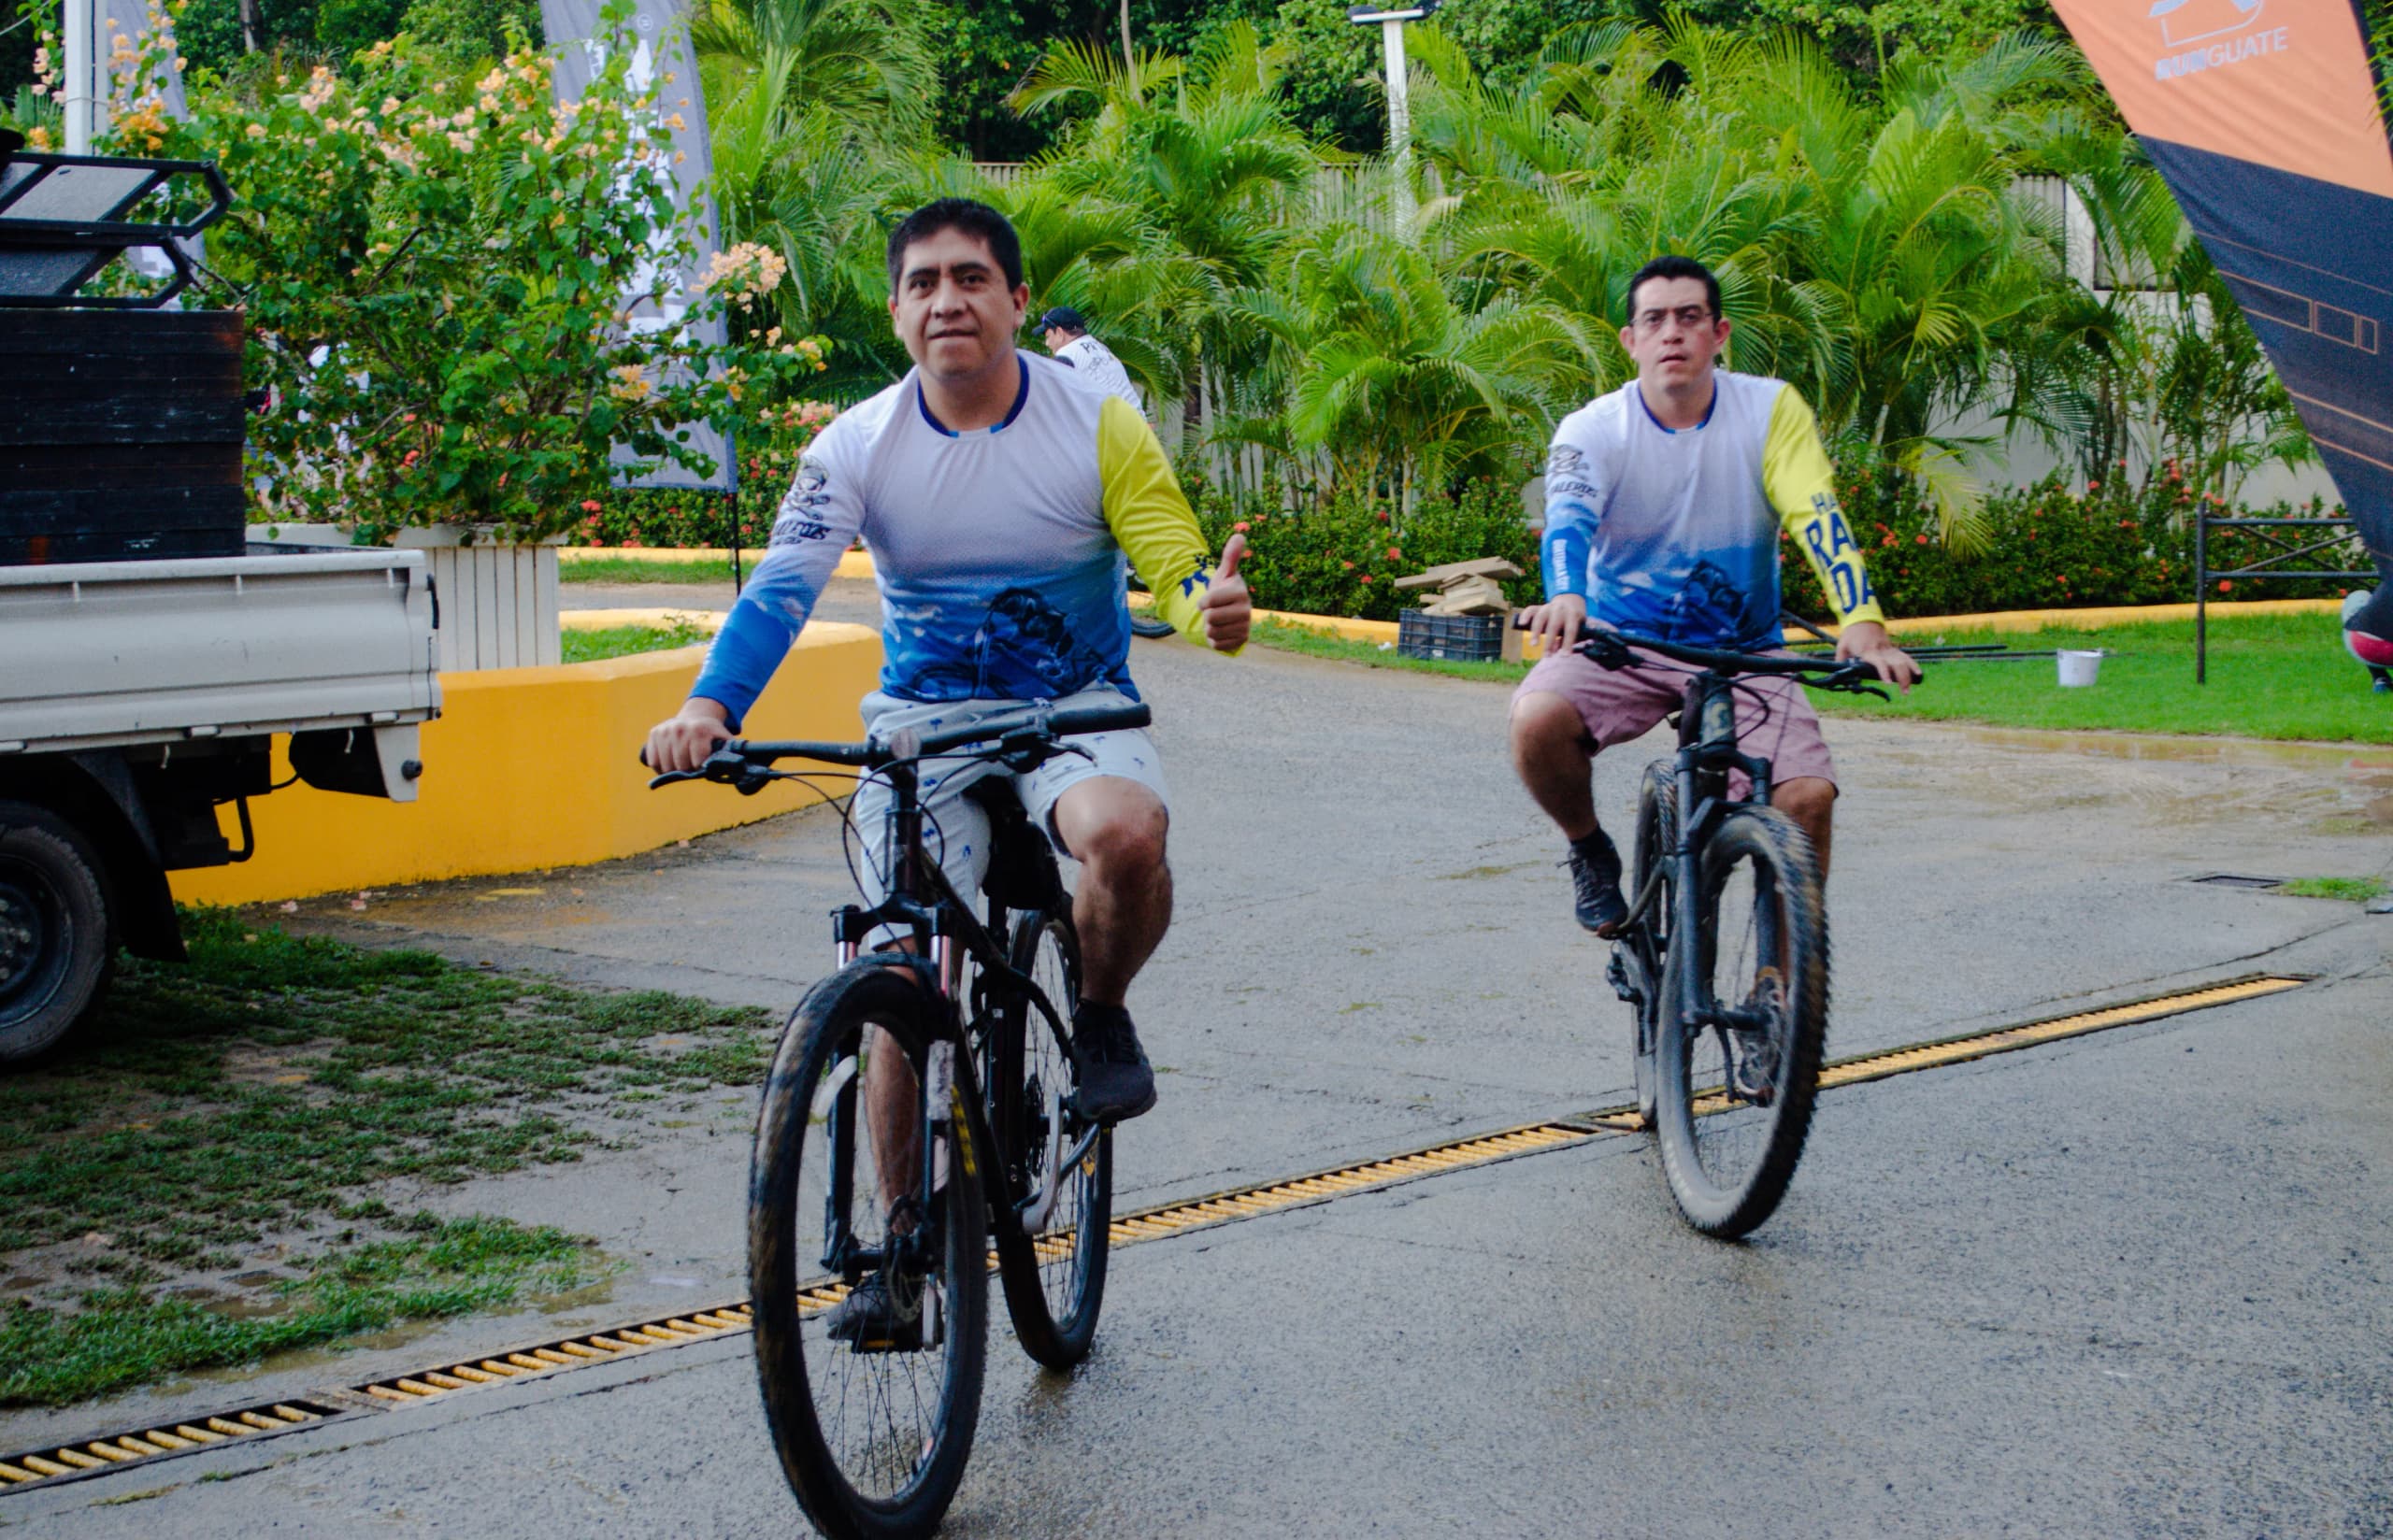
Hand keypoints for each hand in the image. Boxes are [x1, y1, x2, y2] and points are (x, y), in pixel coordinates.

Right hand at [644, 698, 733, 772]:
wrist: (696, 716)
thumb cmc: (712, 734)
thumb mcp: (725, 739)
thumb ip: (731, 752)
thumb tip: (740, 768)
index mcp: (699, 730)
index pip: (696, 763)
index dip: (700, 769)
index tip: (703, 766)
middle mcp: (680, 728)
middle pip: (681, 766)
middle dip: (688, 771)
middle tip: (692, 766)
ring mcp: (665, 730)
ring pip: (666, 765)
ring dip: (674, 770)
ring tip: (682, 764)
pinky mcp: (654, 733)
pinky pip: (653, 761)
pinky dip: (660, 767)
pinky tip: (670, 762)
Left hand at [1199, 533, 1250, 652]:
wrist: (1229, 613)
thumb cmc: (1224, 590)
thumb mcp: (1224, 573)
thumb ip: (1230, 556)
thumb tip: (1240, 535)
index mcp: (1240, 592)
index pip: (1208, 602)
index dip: (1203, 602)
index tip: (1206, 600)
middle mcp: (1246, 611)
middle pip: (1210, 618)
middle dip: (1207, 615)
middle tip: (1213, 611)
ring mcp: (1245, 628)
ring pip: (1212, 632)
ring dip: (1209, 627)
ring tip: (1217, 620)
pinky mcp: (1240, 642)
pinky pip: (1217, 645)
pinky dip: (1214, 640)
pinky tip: (1221, 631)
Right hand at [1517, 593, 1586, 656]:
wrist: (1569, 601)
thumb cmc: (1574, 620)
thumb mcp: (1577, 628)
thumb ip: (1567, 639)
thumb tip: (1555, 650)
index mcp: (1573, 614)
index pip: (1570, 630)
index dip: (1567, 643)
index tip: (1564, 656)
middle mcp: (1560, 609)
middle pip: (1554, 625)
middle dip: (1550, 642)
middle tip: (1547, 656)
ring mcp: (1548, 607)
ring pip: (1540, 618)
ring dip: (1536, 632)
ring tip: (1533, 645)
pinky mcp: (1539, 607)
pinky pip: (1530, 610)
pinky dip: (1525, 616)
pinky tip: (1521, 624)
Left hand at [1835, 620, 1919, 693]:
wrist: (1862, 620)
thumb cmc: (1851, 635)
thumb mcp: (1841, 647)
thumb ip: (1840, 662)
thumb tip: (1842, 678)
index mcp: (1868, 651)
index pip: (1879, 663)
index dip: (1884, 672)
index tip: (1889, 683)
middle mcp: (1881, 651)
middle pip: (1896, 664)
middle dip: (1903, 678)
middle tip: (1905, 692)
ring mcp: (1889, 650)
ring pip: (1903, 661)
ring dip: (1908, 675)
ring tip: (1908, 690)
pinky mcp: (1893, 649)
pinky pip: (1905, 657)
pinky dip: (1913, 665)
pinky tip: (1918, 675)